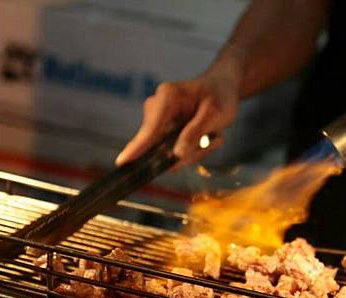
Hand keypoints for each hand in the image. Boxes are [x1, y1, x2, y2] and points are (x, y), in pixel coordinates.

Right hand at [115, 61, 241, 168]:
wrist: (223, 89)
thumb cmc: (220, 97)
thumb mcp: (215, 115)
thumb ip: (194, 134)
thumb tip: (176, 155)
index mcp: (167, 96)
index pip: (151, 128)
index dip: (138, 147)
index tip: (123, 161)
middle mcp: (156, 107)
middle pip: (160, 146)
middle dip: (189, 151)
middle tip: (212, 139)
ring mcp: (157, 120)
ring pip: (168, 152)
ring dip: (194, 151)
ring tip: (211, 136)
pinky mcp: (161, 132)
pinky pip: (173, 152)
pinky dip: (192, 150)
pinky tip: (205, 138)